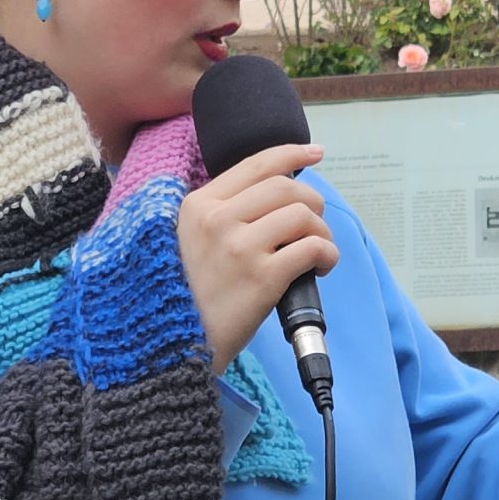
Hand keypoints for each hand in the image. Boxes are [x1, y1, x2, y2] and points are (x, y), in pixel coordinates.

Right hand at [176, 142, 338, 371]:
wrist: (171, 346)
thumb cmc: (186, 296)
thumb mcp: (187, 241)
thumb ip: (221, 215)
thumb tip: (276, 194)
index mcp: (198, 205)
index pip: (255, 164)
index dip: (292, 154)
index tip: (315, 154)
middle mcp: (217, 219)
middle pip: (286, 187)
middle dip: (312, 202)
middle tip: (314, 225)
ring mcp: (239, 247)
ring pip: (302, 214)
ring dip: (322, 231)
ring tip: (317, 252)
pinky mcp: (262, 277)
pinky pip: (312, 248)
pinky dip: (327, 254)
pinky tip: (321, 267)